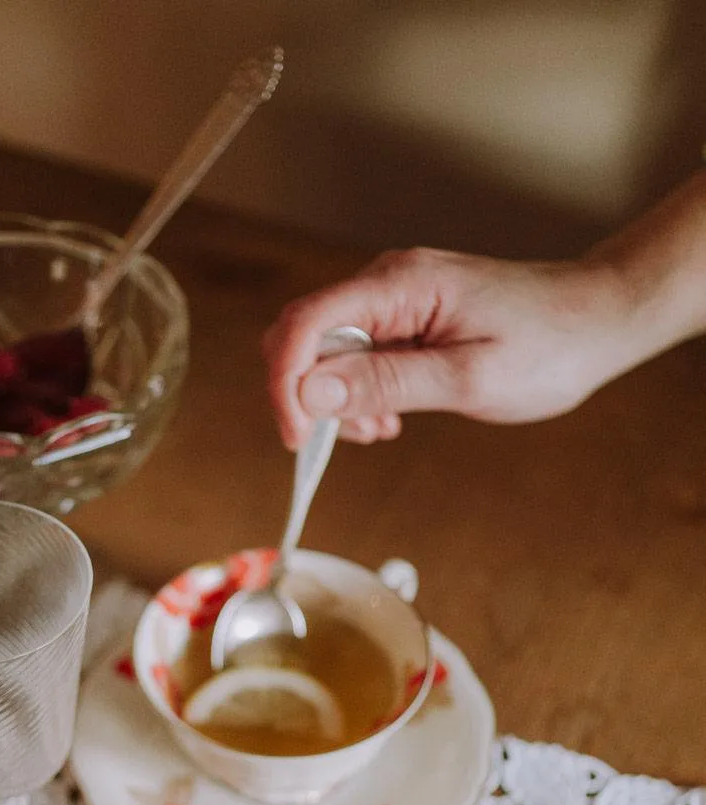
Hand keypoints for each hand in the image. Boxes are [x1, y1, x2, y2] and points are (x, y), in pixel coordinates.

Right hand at [263, 247, 633, 448]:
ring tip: (383, 429)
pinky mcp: (407, 320)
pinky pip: (358, 356)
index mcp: (401, 284)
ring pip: (328, 351)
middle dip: (308, 394)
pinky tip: (391, 417)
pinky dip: (360, 394)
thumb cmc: (551, 345)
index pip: (307, 323)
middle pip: (305, 334)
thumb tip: (313, 391)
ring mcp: (397, 300)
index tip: (299, 437)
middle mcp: (389, 283)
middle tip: (343, 440)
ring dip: (337, 400)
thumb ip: (387, 383)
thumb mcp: (468, 377)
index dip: (287, 382)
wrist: (599, 321)